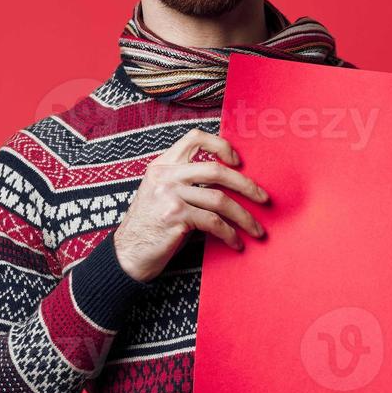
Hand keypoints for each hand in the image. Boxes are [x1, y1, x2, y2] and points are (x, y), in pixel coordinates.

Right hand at [112, 128, 270, 282]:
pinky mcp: (175, 217)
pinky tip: (236, 242)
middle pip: (216, 170)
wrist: (128, 254)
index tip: (238, 161)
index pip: (195, 138)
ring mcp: (169, 195)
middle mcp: (165, 175)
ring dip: (244, 216)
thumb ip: (186, 181)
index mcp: (163, 164)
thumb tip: (231, 179)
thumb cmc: (152, 226)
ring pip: (220, 199)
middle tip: (263, 199)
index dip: (221, 145)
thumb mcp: (162, 193)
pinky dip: (230, 234)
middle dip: (246, 185)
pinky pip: (213, 222)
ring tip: (256, 229)